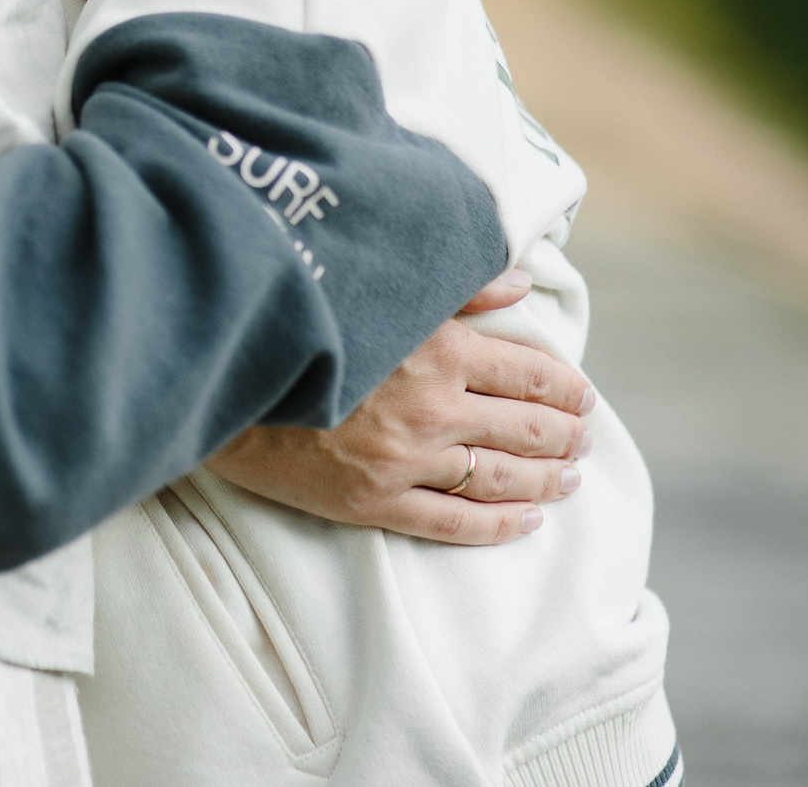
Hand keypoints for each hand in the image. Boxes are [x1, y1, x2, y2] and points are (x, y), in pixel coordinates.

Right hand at [205, 267, 592, 546]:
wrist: (225, 374)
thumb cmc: (303, 320)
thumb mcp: (381, 286)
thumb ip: (456, 286)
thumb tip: (521, 282)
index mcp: (439, 348)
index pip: (529, 372)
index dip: (565, 386)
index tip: (582, 394)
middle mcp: (433, 408)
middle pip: (525, 428)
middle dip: (565, 434)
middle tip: (583, 439)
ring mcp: (406, 460)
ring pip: (500, 478)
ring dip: (546, 478)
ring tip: (569, 478)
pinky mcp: (374, 501)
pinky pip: (453, 522)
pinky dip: (498, 525)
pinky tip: (527, 521)